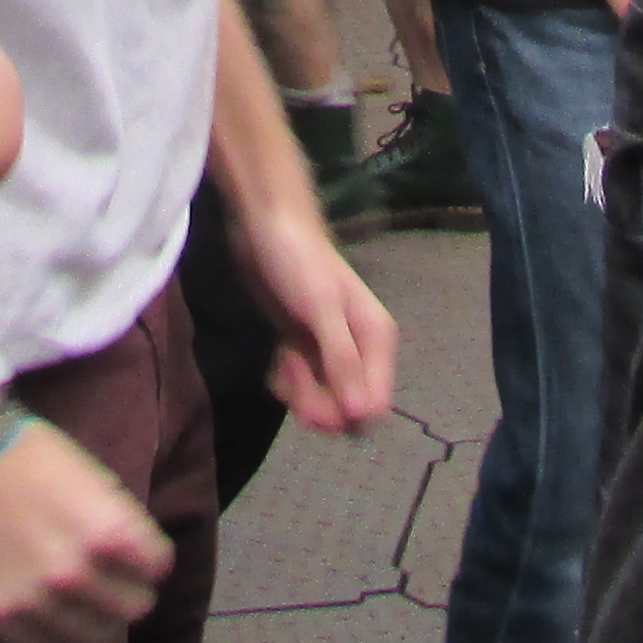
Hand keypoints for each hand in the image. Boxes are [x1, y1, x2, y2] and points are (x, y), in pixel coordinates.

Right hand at [0, 408, 171, 642]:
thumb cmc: (26, 452)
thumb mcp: (90, 475)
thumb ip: (117, 522)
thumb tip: (136, 559)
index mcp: (108, 530)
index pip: (158, 568)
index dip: (148, 560)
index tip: (136, 559)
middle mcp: (76, 573)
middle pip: (131, 610)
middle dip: (125, 594)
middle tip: (107, 585)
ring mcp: (33, 601)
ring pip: (88, 638)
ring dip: (85, 618)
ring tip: (71, 601)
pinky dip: (44, 634)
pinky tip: (36, 611)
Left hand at [238, 196, 400, 436]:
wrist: (265, 227)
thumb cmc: (299, 262)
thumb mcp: (322, 309)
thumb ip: (342, 360)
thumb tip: (362, 414)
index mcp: (377, 340)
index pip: (375, 404)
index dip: (345, 415)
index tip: (313, 410)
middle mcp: (361, 349)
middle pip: (350, 407)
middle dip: (320, 407)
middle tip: (291, 387)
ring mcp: (332, 349)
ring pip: (326, 399)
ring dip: (301, 395)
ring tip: (283, 369)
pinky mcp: (306, 347)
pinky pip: (305, 384)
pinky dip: (290, 383)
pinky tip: (277, 365)